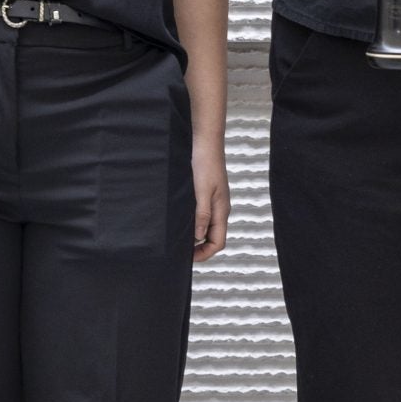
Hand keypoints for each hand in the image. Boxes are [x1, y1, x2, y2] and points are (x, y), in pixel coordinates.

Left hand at [192, 132, 229, 261]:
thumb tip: (198, 236)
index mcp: (221, 211)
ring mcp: (215, 202)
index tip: (188, 258)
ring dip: (196, 236)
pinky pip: (204, 216)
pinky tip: (182, 220)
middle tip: (180, 251)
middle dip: (199, 248)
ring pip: (208, 227)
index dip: (204, 254)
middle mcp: (220, 209)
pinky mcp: (208, 195)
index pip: (218, 242)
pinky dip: (194, 223)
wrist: (206, 143)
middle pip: (213, 238)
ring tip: (179, 237)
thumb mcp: (202, 191)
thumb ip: (202, 214)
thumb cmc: (205, 164)